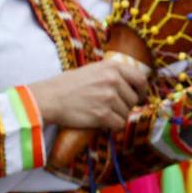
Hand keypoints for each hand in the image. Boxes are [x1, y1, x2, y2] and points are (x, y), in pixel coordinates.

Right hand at [30, 56, 152, 131]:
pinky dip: (111, 126)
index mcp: (112, 67)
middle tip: (109, 107)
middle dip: (125, 105)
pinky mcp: (103, 114)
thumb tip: (131, 85)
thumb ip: (111, 74)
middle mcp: (113, 80)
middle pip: (134, 99)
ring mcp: (109, 98)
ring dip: (116, 116)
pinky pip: (118, 124)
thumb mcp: (92, 70)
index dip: (142, 90)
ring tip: (99, 112)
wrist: (49, 98)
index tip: (139, 96)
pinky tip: (99, 121)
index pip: (140, 79)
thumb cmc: (67, 85)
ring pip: (126, 113)